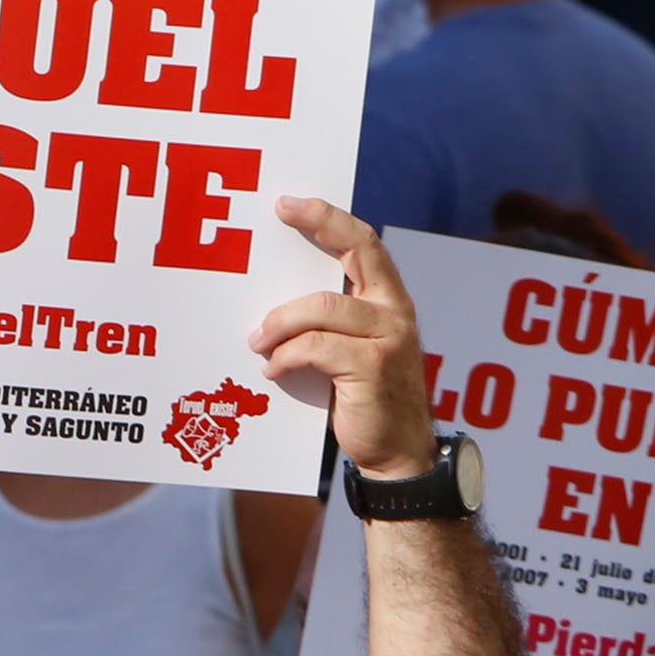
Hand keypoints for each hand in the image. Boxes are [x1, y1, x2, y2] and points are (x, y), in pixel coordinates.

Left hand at [251, 199, 433, 479]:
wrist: (396, 452)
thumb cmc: (361, 398)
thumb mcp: (348, 350)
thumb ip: (328, 322)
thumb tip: (271, 301)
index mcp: (390, 300)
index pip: (364, 244)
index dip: (330, 219)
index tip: (290, 203)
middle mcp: (395, 311)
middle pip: (357, 254)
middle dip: (318, 228)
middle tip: (277, 217)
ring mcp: (388, 338)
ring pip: (322, 307)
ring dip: (279, 324)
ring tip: (258, 344)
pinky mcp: (372, 367)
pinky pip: (315, 347)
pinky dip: (286, 356)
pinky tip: (272, 370)